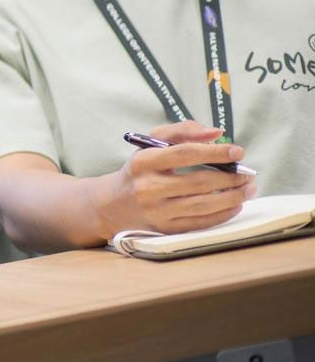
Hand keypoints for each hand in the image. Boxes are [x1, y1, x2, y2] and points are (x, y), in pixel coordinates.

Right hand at [96, 120, 254, 236]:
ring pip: (204, 205)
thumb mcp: (151, 145)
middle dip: (231, 177)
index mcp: (143, 162)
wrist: (112, 205)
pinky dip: (223, 214)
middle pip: (199, 182)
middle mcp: (148, 187)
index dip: (215, 152)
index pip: (185, 153)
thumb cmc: (140, 170)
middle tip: (249, 174)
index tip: (238, 151)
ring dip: (233, 196)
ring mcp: (157, 211)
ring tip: (248, 188)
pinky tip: (236, 205)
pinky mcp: (166, 229)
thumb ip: (182, 132)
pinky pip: (201, 222)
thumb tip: (216, 133)